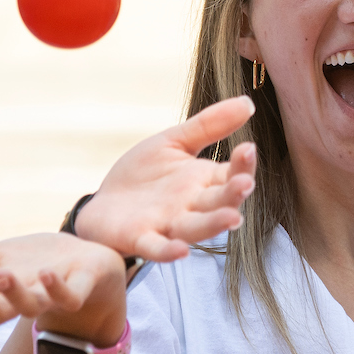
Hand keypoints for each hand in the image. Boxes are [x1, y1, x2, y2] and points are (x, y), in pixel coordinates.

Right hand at [0, 232, 127, 341]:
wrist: (90, 265)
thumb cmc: (38, 262)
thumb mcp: (0, 256)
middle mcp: (20, 301)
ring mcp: (50, 299)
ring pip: (29, 308)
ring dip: (14, 295)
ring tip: (2, 275)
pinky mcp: (80, 290)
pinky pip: (69, 298)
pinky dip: (57, 289)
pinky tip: (46, 274)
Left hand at [74, 98, 257, 261]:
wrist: (105, 203)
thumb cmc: (144, 175)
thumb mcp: (174, 143)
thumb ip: (209, 125)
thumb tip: (248, 102)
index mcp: (203, 182)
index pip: (231, 174)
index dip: (242, 165)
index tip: (248, 148)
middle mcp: (192, 206)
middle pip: (219, 203)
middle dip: (233, 195)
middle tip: (245, 184)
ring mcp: (168, 224)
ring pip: (196, 228)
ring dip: (213, 224)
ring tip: (232, 219)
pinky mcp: (140, 238)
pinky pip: (157, 247)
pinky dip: (169, 251)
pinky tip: (181, 250)